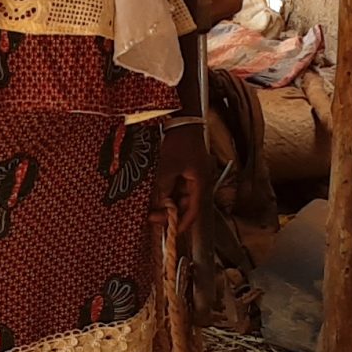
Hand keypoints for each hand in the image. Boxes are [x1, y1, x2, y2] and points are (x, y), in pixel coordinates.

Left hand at [151, 122, 210, 243]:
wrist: (182, 119)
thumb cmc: (179, 140)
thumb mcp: (167, 167)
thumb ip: (162, 188)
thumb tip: (157, 205)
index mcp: (201, 182)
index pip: (193, 211)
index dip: (182, 224)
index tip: (171, 232)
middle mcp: (199, 181)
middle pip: (185, 205)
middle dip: (169, 213)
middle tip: (153, 217)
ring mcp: (192, 175)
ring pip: (179, 196)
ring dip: (166, 202)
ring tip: (151, 207)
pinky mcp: (185, 169)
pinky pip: (176, 186)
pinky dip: (166, 191)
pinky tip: (154, 193)